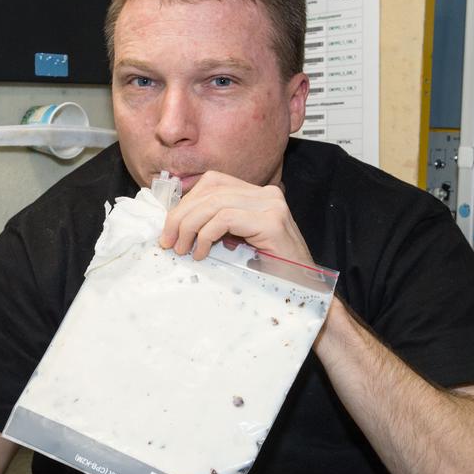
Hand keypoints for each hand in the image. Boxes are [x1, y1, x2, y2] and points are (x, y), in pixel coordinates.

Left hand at [159, 171, 313, 265]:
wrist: (305, 289)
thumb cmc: (271, 271)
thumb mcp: (240, 242)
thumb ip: (219, 227)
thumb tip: (179, 225)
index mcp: (258, 195)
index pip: (213, 183)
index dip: (186, 203)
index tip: (170, 228)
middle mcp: (267, 194)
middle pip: (210, 190)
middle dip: (181, 215)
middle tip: (168, 241)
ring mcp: (271, 206)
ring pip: (214, 203)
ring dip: (190, 226)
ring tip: (182, 249)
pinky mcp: (272, 222)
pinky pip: (225, 219)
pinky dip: (206, 235)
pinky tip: (202, 253)